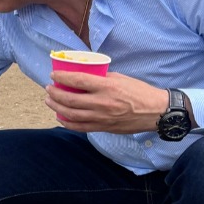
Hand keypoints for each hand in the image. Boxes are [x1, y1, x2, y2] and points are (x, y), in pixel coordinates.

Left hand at [45, 71, 167, 133]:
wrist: (155, 112)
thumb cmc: (139, 92)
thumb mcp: (120, 79)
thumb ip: (101, 78)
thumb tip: (85, 76)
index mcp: (107, 87)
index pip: (78, 80)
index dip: (62, 78)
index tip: (53, 75)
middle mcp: (102, 103)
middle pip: (70, 99)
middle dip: (54, 93)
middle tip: (48, 89)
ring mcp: (101, 117)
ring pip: (71, 114)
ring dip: (56, 107)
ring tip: (50, 101)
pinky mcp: (103, 128)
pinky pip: (80, 127)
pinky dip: (67, 122)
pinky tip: (60, 117)